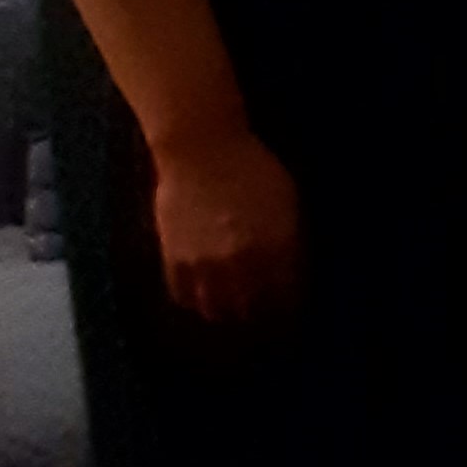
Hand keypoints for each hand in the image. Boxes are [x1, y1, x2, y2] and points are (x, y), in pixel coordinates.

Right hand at [151, 120, 302, 326]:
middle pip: (251, 311)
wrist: (202, 150)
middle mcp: (241, 262)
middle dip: (259, 317)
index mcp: (276, 248)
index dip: (289, 309)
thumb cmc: (253, 168)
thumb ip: (291, 241)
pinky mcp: (173, 259)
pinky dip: (195, 301)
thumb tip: (292, 271)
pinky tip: (203, 296)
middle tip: (262, 316)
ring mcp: (204, 264)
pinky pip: (183, 296)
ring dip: (226, 314)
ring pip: (215, 311)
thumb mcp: (288, 202)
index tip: (290, 312)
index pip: (286, 297)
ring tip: (232, 310)